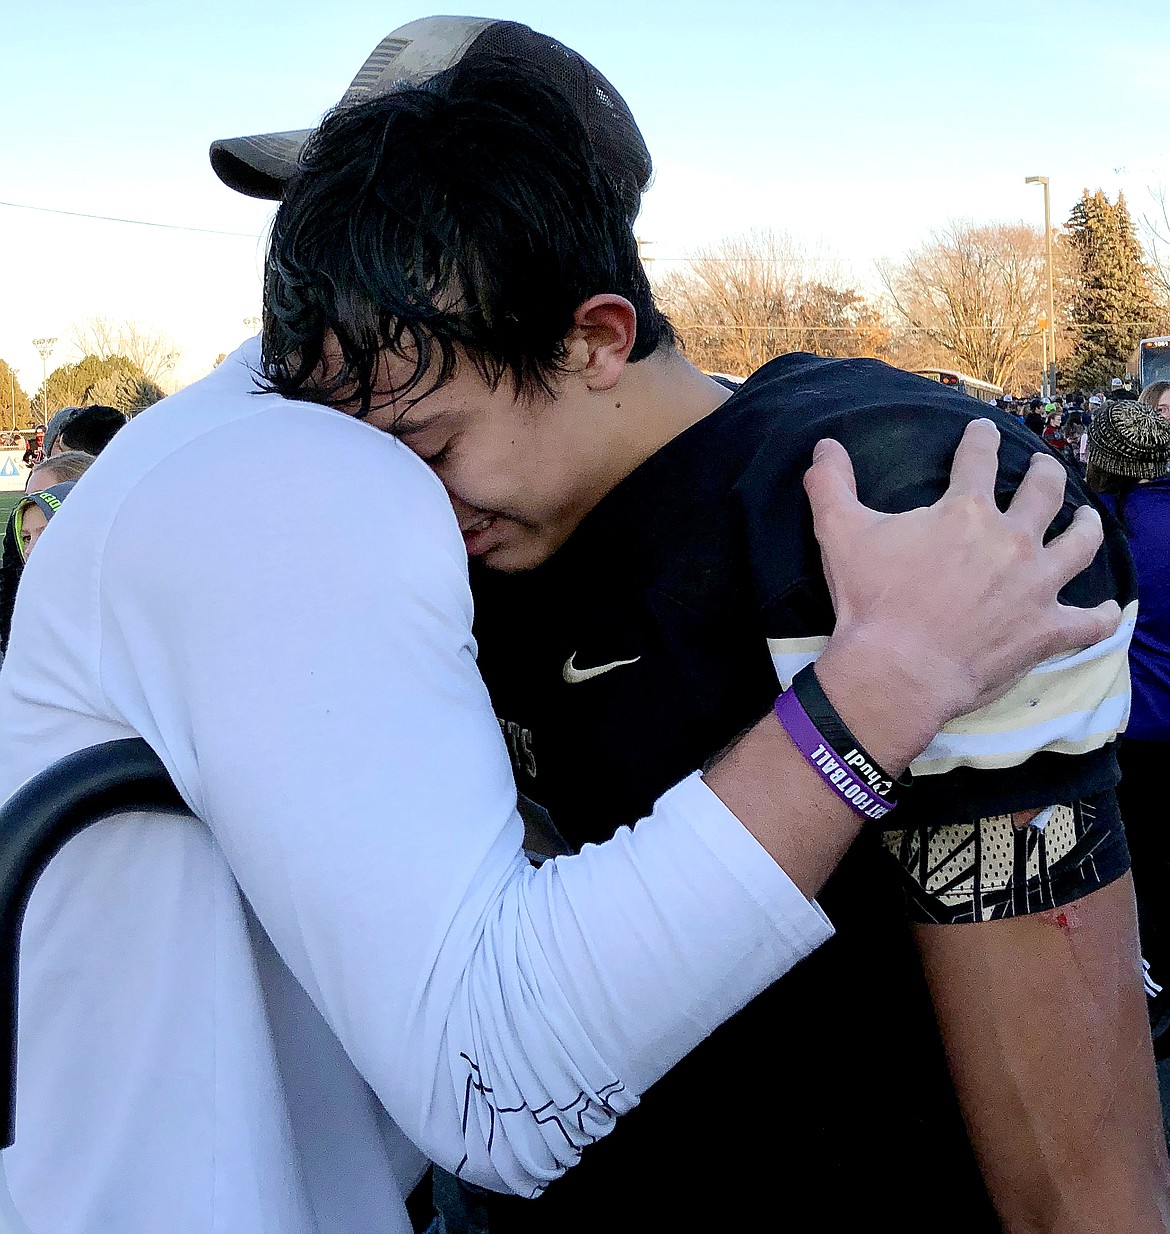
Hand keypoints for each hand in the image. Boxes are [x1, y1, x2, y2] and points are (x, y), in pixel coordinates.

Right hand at [803, 419, 1119, 758]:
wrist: (897, 669)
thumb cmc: (870, 600)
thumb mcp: (839, 534)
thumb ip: (831, 484)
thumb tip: (824, 446)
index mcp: (965, 511)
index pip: (978, 458)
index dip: (981, 440)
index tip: (984, 433)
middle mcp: (1012, 540)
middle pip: (1044, 492)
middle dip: (1044, 474)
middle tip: (1042, 469)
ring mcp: (1036, 585)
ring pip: (1079, 545)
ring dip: (1085, 527)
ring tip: (1085, 519)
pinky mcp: (1046, 630)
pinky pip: (1089, 622)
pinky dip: (1101, 615)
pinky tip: (1106, 610)